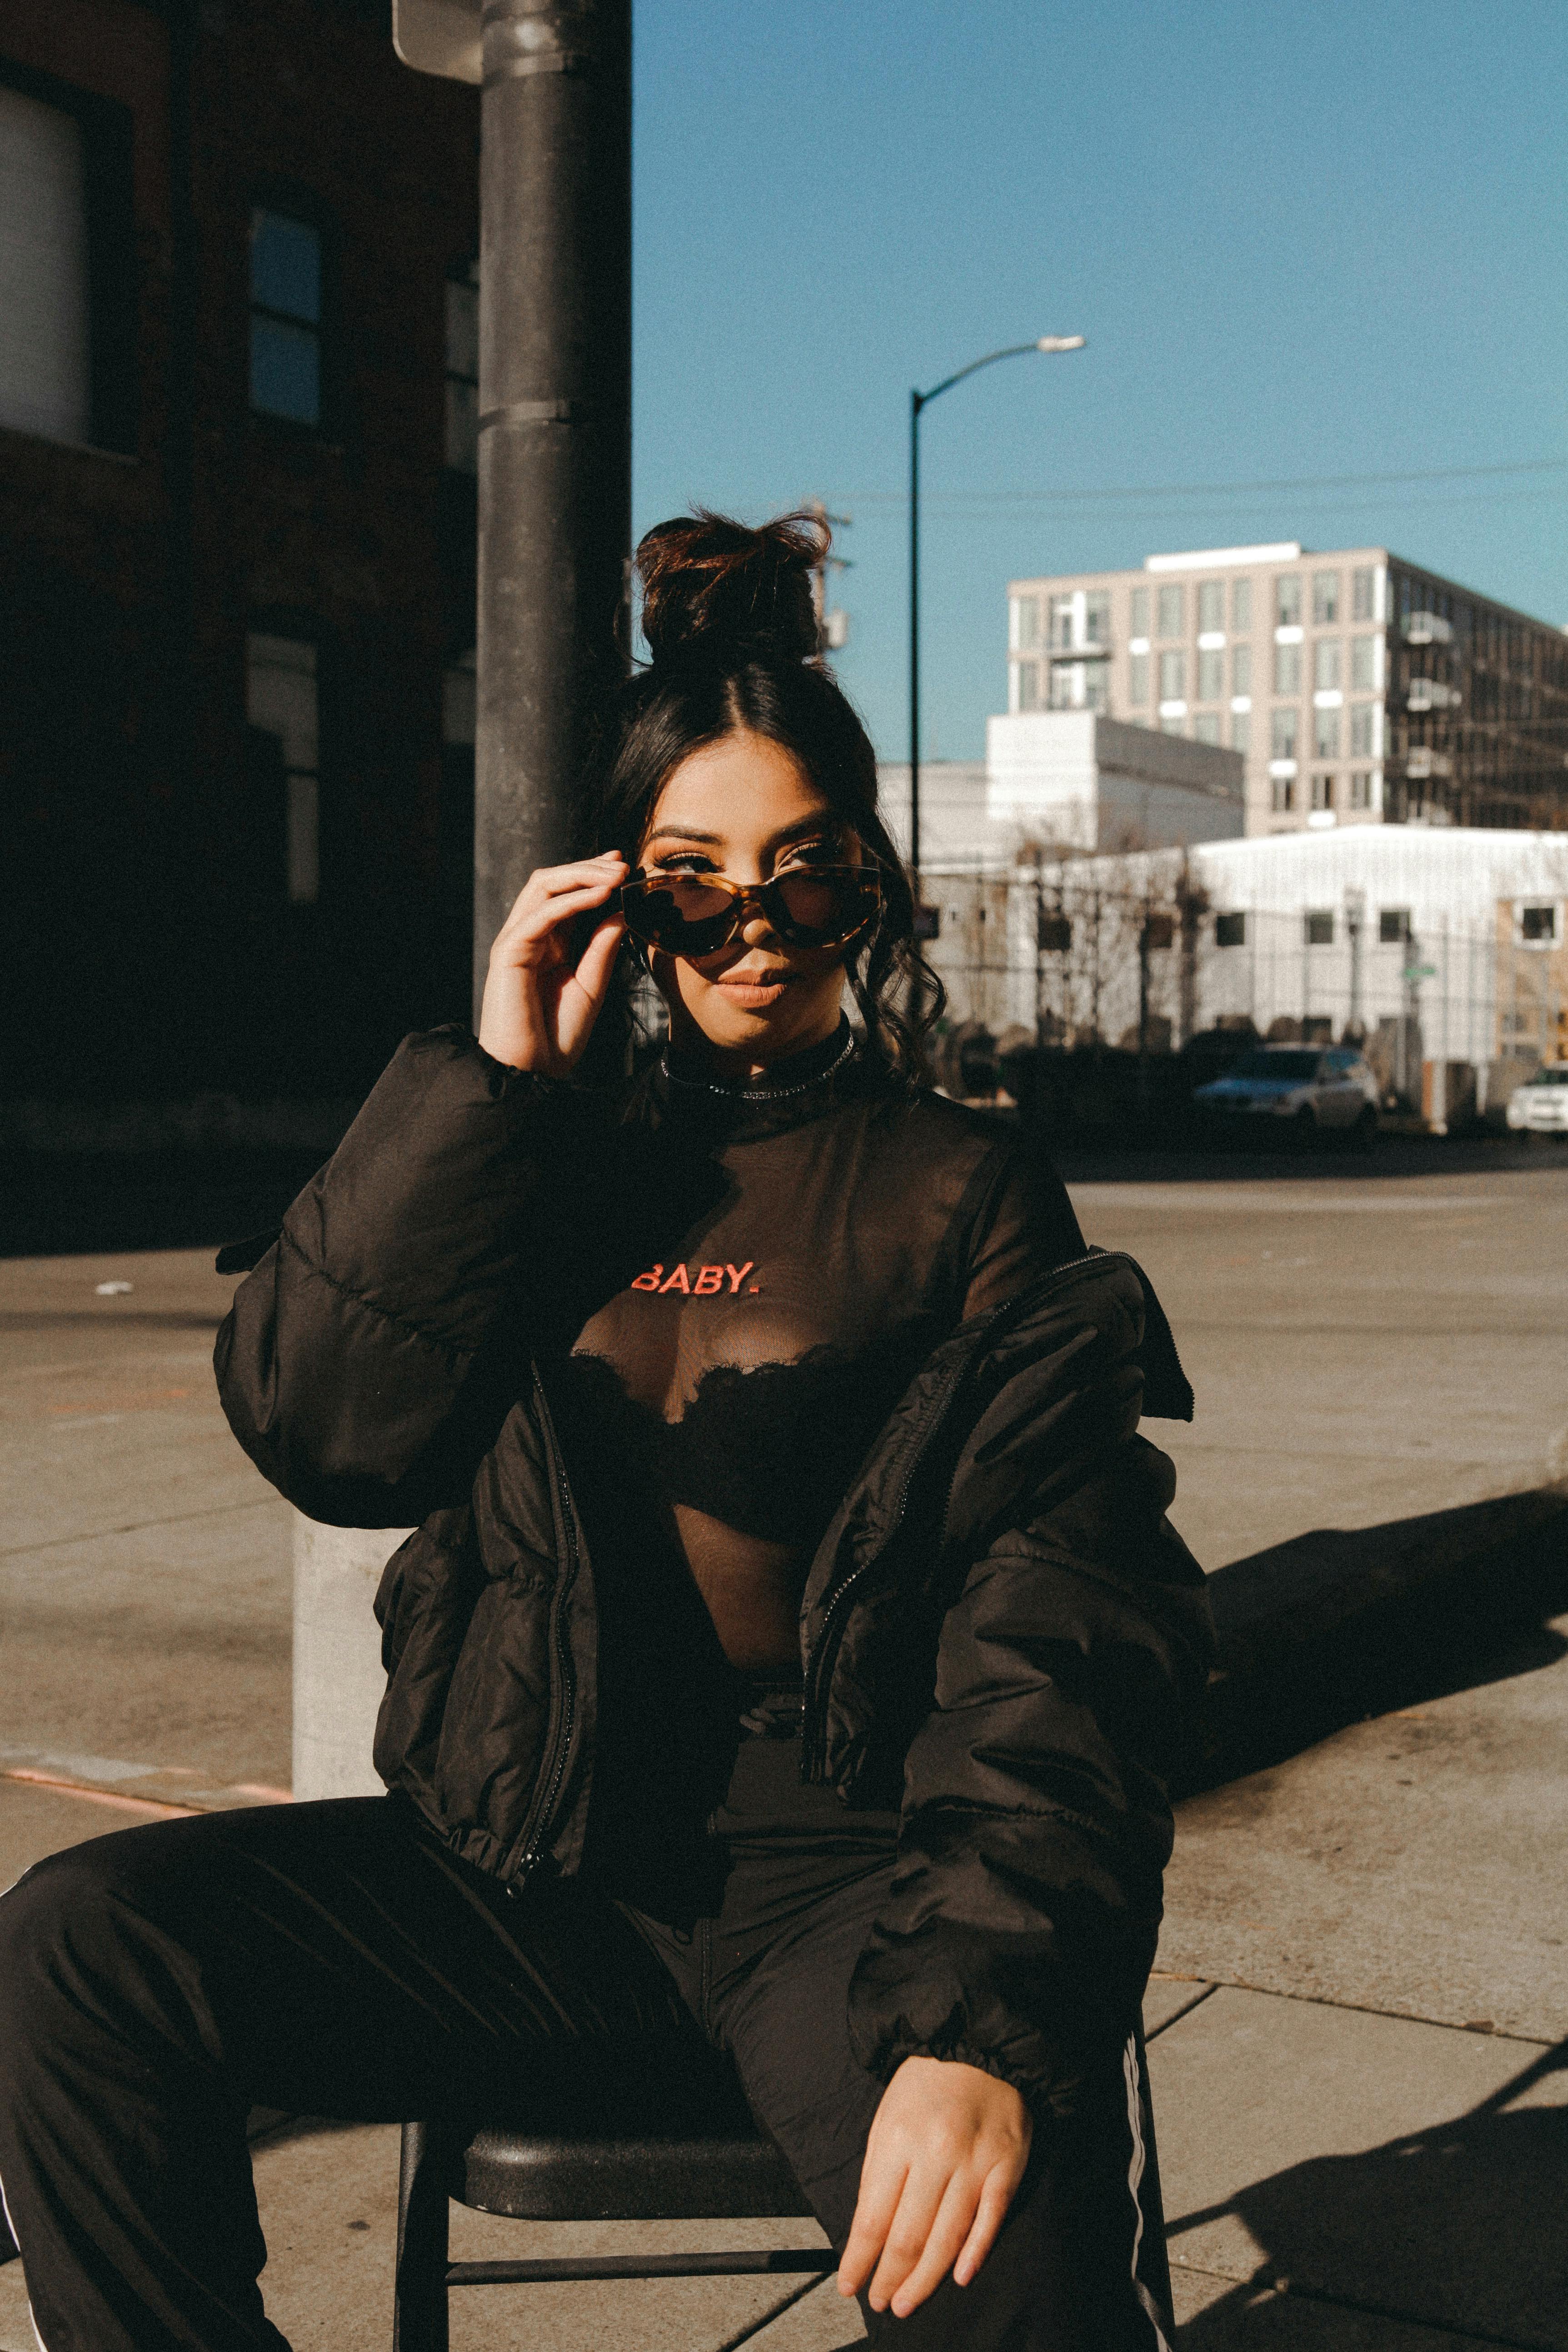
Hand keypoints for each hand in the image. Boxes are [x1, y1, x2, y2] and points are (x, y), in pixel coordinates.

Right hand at [477, 854, 627, 1074]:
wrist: (532, 1072)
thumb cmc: (557, 1036)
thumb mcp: (592, 984)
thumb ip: (603, 947)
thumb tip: (622, 911)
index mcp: (546, 943)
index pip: (566, 895)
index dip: (592, 874)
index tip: (623, 865)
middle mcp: (528, 936)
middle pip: (552, 882)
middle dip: (589, 867)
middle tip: (623, 863)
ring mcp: (516, 941)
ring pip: (543, 887)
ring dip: (581, 874)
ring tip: (615, 874)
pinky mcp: (509, 951)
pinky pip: (541, 914)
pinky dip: (573, 900)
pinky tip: (601, 895)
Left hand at [837, 2057, 1030, 2319]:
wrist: (977, 2048)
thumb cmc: (924, 2090)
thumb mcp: (885, 2123)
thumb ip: (878, 2179)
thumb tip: (867, 2238)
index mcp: (897, 2140)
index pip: (872, 2218)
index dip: (860, 2260)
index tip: (850, 2286)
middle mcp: (936, 2153)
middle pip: (910, 2236)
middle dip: (891, 2277)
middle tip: (881, 2303)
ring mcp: (975, 2161)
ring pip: (949, 2237)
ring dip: (926, 2278)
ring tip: (906, 2302)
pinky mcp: (1007, 2164)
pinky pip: (991, 2218)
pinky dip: (976, 2252)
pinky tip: (959, 2277)